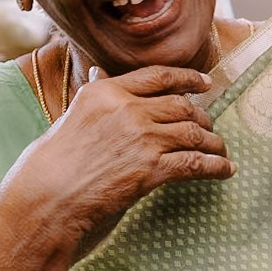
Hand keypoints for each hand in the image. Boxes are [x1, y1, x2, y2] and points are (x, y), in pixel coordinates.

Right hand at [0, 63, 231, 253]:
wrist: (46, 197)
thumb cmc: (50, 162)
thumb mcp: (71, 115)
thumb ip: (93, 94)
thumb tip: (99, 72)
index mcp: (106, 92)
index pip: (157, 76)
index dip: (187, 78)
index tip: (204, 83)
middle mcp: (127, 108)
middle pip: (181, 105)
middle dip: (202, 115)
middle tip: (210, 125)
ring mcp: (141, 137)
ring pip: (193, 132)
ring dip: (213, 142)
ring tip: (221, 149)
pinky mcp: (151, 168)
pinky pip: (195, 163)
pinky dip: (215, 166)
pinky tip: (225, 170)